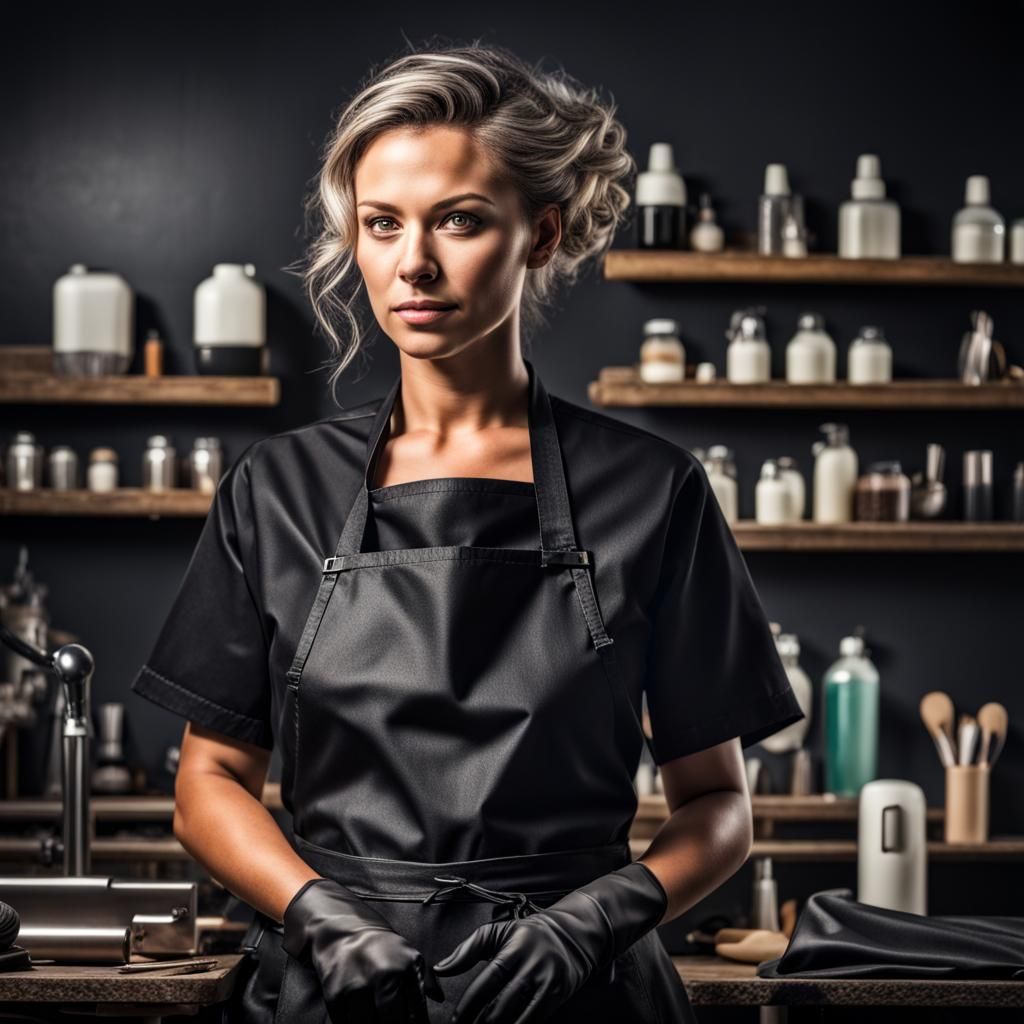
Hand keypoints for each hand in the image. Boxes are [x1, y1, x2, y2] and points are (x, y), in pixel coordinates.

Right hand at [282, 877, 444, 1023]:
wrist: (342, 930)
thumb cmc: (379, 948)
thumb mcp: (407, 956)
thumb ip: (425, 979)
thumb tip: (439, 998)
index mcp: (406, 966)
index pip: (415, 1012)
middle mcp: (383, 973)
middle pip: (392, 1021)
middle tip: (391, 1021)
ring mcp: (358, 983)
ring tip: (375, 1018)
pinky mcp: (335, 992)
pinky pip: (345, 1023)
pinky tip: (358, 1017)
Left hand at [431, 861, 666, 1023]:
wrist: (576, 933)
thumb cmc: (531, 933)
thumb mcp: (500, 932)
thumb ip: (468, 949)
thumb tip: (440, 968)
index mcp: (514, 948)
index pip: (487, 982)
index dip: (469, 1006)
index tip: (457, 1020)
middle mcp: (531, 965)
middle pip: (500, 1006)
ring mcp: (547, 982)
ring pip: (517, 1018)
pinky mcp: (558, 995)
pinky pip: (534, 1021)